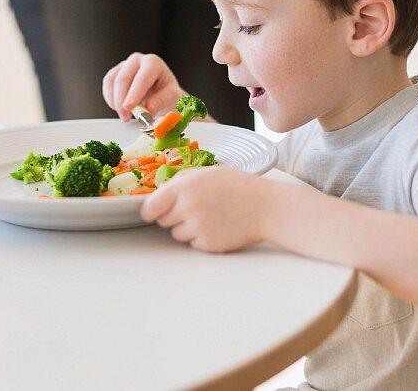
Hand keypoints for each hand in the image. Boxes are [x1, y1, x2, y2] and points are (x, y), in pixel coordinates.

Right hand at [102, 52, 185, 120]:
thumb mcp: (172, 98)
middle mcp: (137, 60)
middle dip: (122, 100)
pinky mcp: (115, 73)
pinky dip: (111, 99)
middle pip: (124, 78)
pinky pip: (107, 85)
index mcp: (154, 63)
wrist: (162, 92)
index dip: (135, 93)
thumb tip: (148, 110)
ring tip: (125, 116)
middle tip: (126, 117)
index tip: (130, 107)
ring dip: (115, 101)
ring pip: (112, 81)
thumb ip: (160, 102)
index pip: (143, 77)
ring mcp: (124, 65)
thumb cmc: (167, 92)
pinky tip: (119, 108)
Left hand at [140, 168, 274, 252]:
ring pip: (176, 234)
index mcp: (185, 186)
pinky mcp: (206, 244)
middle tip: (195, 208)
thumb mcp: (209, 172)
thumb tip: (159, 193)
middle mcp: (188, 207)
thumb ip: (181, 180)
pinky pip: (192, 243)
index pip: (151, 206)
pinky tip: (218, 226)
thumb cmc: (239, 187)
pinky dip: (201, 237)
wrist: (266, 207)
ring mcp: (197, 227)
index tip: (152, 212)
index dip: (150, 210)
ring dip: (187, 228)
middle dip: (173, 215)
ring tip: (210, 216)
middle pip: (162, 220)